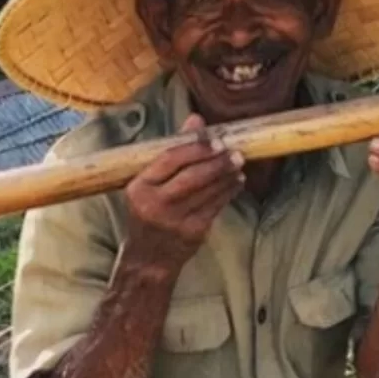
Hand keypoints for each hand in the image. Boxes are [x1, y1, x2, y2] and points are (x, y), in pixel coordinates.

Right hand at [123, 115, 243, 269]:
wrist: (148, 259)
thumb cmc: (148, 212)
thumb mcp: (149, 183)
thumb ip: (172, 151)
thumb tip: (196, 119)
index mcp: (139, 187)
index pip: (170, 159)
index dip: (195, 147)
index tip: (215, 139)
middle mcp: (155, 204)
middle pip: (192, 176)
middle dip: (217, 162)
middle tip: (235, 151)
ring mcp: (174, 220)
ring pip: (207, 191)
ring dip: (227, 175)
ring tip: (239, 162)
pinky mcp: (193, 233)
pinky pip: (216, 206)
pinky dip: (228, 191)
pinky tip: (236, 182)